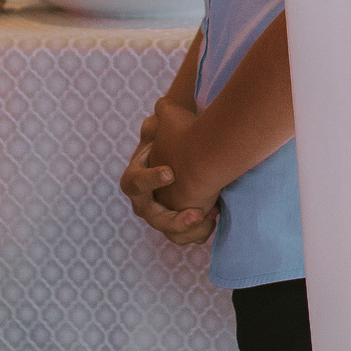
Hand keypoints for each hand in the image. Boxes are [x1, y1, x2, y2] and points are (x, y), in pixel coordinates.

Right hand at [120, 98, 216, 244]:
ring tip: (209, 218)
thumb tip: (161, 113)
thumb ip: (161, 119)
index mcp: (135, 180)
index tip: (171, 172)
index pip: (134, 183)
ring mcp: (161, 218)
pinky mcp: (178, 226)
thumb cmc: (172, 140)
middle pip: (154, 218)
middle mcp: (145, 204)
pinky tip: (216, 215)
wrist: (185, 158)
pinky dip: (201, 231)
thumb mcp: (165, 126)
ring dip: (189, 230)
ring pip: (172, 234)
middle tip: (197, 212)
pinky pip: (187, 237)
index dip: (150, 179)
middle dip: (175, 219)